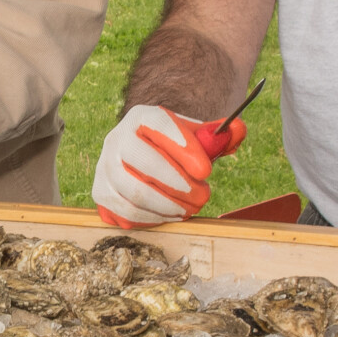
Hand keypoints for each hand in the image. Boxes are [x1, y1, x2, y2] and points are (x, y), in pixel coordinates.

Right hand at [92, 104, 246, 228]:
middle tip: (204, 196)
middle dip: (180, 185)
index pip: (160, 127)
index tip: (207, 171)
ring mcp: (105, 167)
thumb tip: (236, 131)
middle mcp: (117, 139)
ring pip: (134, 192)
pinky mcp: (101, 193)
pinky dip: (151, 219)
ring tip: (189, 209)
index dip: (184, 149)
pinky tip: (170, 215)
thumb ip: (219, 134)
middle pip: (145, 163)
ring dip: (168, 206)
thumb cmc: (176, 147)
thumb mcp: (197, 136)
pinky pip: (125, 212)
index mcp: (141, 117)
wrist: (146, 153)